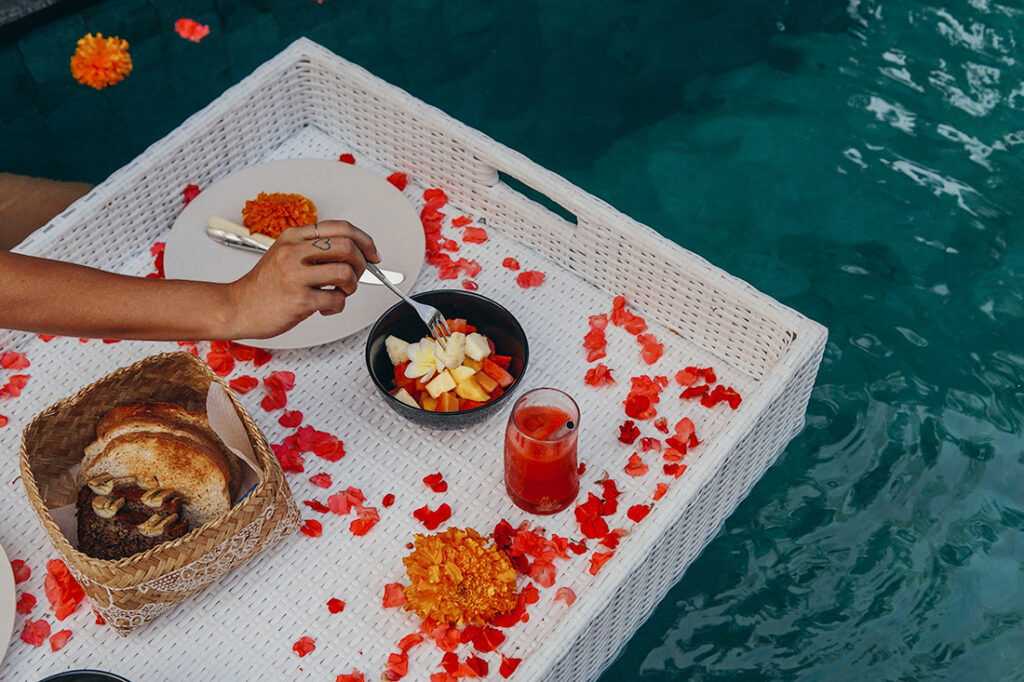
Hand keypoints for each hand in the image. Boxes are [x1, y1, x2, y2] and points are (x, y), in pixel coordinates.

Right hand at [225, 220, 380, 338]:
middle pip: (348, 247)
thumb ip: (314, 249)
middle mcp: (293, 251)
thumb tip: (355, 253)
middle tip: (357, 276)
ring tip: (339, 293)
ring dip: (351, 286)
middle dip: (362, 264)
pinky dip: (338, 306)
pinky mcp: (299, 299)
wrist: (237, 307)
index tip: (373, 254)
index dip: (365, 240)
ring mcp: (295, 275)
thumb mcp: (285, 254)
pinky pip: (336, 300)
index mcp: (293, 236)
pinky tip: (325, 308)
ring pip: (346, 273)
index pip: (341, 227)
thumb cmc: (264, 286)